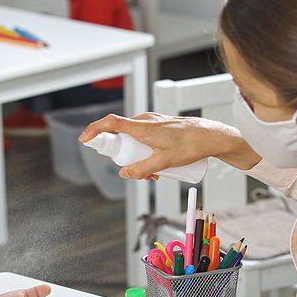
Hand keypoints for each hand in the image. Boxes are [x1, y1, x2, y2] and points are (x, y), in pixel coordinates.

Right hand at [79, 113, 249, 179]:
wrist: (212, 136)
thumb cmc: (191, 146)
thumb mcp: (165, 163)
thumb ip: (142, 169)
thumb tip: (124, 173)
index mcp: (143, 127)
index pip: (111, 123)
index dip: (94, 130)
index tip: (85, 139)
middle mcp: (145, 121)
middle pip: (122, 138)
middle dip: (125, 158)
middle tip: (141, 175)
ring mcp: (152, 122)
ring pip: (134, 141)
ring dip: (138, 158)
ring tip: (155, 174)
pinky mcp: (159, 125)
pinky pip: (144, 139)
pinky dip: (145, 153)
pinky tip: (159, 166)